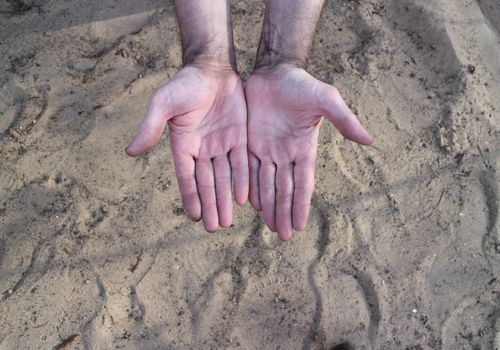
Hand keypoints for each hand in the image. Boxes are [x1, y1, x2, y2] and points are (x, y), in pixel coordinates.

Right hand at [126, 65, 248, 231]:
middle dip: (210, 205)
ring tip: (226, 221)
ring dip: (225, 199)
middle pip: (207, 182)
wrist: (211, 68)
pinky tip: (244, 198)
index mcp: (183, 146)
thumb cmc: (183, 85)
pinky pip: (240, 162)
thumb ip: (149, 127)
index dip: (190, 197)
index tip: (195, 217)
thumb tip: (130, 152)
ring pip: (224, 177)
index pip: (187, 177)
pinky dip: (241, 180)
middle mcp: (202, 149)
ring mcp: (221, 144)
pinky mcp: (239, 137)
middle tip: (214, 227)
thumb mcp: (162, 103)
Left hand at [245, 65, 372, 240]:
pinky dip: (250, 188)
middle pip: (284, 189)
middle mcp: (286, 154)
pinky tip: (250, 205)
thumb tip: (370, 141)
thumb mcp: (326, 99)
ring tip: (270, 227)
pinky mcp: (250, 143)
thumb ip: (344, 120)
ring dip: (269, 206)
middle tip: (282, 236)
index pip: (303, 183)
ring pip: (267, 184)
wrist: (274, 71)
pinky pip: (249, 170)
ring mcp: (267, 150)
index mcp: (304, 149)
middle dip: (284, 212)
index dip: (301, 204)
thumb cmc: (302, 85)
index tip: (299, 226)